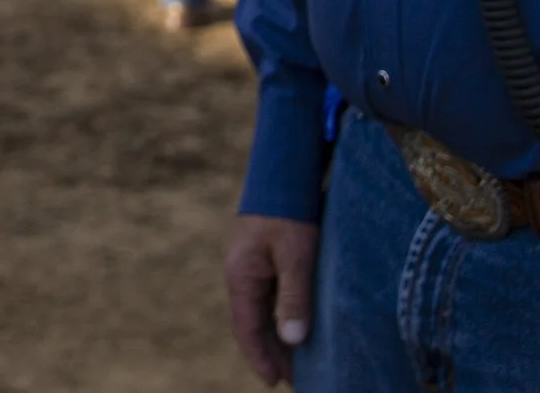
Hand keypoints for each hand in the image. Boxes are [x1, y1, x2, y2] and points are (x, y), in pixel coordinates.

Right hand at [224, 216, 318, 384]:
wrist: (283, 168)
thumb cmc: (290, 210)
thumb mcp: (297, 256)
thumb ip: (294, 298)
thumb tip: (294, 340)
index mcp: (241, 276)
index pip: (247, 329)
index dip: (261, 358)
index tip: (275, 382)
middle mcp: (240, 273)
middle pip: (253, 323)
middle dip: (272, 352)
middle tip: (294, 379)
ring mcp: (249, 264)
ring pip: (261, 310)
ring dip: (277, 335)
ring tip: (299, 360)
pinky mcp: (261, 255)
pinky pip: (268, 294)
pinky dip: (280, 314)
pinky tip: (297, 323)